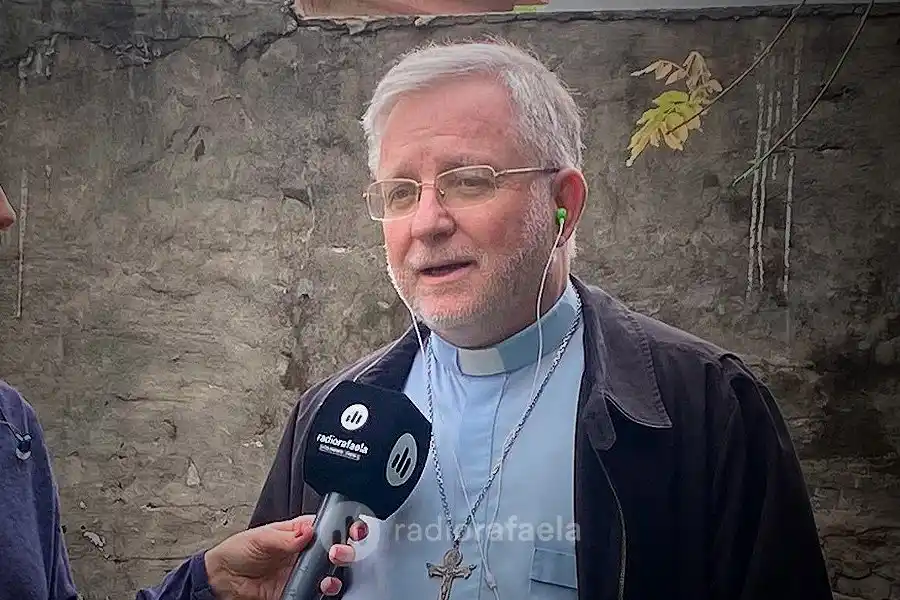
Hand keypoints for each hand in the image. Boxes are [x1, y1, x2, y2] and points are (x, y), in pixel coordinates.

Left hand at [204, 514, 367, 599]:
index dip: (341, 525)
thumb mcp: (259, 538)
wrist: (222, 582)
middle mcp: (303, 551)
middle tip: (337, 550)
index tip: (350, 528)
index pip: (326, 526)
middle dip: (344, 547)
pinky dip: (326, 588)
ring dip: (338, 569)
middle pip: (335, 547)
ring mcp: (302, 571)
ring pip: (331, 570)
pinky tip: (324, 584)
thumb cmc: (237, 552)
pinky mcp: (297, 589)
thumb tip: (307, 531)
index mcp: (297, 532)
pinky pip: (318, 590)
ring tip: (333, 565)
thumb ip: (285, 536)